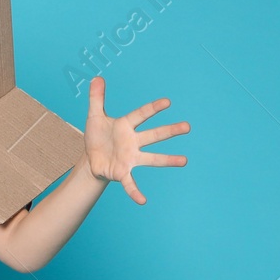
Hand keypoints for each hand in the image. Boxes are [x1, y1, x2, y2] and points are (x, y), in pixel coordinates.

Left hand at [81, 76, 189, 204]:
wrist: (91, 159)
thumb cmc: (97, 137)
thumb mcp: (94, 117)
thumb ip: (96, 99)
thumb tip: (96, 78)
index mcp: (126, 126)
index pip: (141, 114)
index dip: (153, 108)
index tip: (167, 102)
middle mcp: (133, 141)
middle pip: (154, 135)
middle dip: (170, 130)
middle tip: (188, 127)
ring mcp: (130, 158)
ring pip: (152, 158)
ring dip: (167, 160)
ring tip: (184, 161)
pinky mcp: (123, 172)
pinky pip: (130, 183)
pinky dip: (135, 192)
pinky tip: (142, 201)